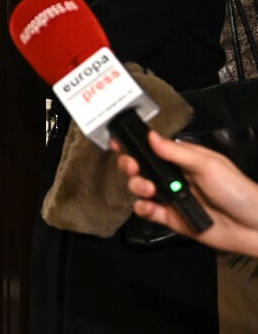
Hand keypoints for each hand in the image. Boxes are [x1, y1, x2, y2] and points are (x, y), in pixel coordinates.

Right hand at [115, 130, 257, 256]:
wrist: (254, 226)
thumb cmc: (237, 190)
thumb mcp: (207, 165)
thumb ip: (176, 152)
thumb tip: (151, 136)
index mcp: (182, 159)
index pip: (152, 149)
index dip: (134, 146)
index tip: (119, 143)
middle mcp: (174, 177)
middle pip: (140, 168)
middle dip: (130, 165)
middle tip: (132, 167)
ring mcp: (171, 198)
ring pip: (140, 189)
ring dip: (137, 186)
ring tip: (148, 189)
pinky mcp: (170, 218)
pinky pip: (147, 212)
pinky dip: (143, 208)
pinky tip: (149, 205)